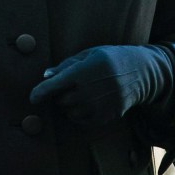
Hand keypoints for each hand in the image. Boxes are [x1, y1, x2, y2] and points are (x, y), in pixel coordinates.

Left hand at [29, 44, 172, 126]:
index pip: (55, 84)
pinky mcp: (106, 116)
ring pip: (70, 112)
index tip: (33, 97)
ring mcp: (99, 105)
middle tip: (72, 86)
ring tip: (82, 93)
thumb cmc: (111, 59)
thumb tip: (45, 76)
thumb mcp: (90, 54)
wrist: (141, 73)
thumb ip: (66, 65)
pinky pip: (82, 120)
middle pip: (61, 100)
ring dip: (69, 105)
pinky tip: (89, 102)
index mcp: (85, 70)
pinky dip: (79, 114)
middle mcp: (91, 90)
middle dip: (60, 95)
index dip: (40, 92)